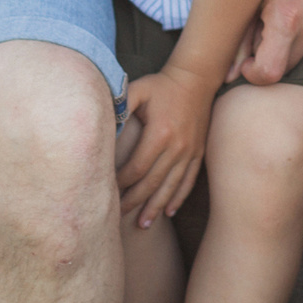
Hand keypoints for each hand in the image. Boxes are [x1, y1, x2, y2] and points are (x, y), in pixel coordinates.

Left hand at [117, 67, 213, 226]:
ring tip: (143, 224)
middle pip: (153, 182)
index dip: (122, 182)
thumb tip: (103, 127)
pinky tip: (169, 212)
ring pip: (171, 187)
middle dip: (134, 201)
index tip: (108, 191)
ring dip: (156, 207)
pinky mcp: (199, 152)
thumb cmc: (162, 85)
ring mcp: (190, 151)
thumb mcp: (138, 90)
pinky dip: (178, 198)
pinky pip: (188, 180)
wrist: (196, 78)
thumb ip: (120, 106)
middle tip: (117, 216)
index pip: (137, 167)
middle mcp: (178, 146)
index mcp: (161, 132)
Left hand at [237, 0, 302, 84]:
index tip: (248, 61)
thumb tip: (229, 77)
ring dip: (293, 43)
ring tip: (289, 11)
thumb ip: (241, 38)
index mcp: (287, 17)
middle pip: (288, 68)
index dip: (254, 73)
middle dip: (272, 57)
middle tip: (265, 30)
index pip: (269, 73)